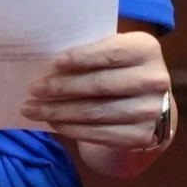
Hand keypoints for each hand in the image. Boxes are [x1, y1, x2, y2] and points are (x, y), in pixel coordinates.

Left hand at [21, 29, 172, 169]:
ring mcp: (151, 112)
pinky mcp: (141, 137)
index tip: (54, 63)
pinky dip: (71, 129)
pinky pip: (99, 134)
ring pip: (95, 112)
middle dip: (62, 87)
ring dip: (58, 112)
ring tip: (32, 109)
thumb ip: (90, 50)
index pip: (111, 53)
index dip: (82, 58)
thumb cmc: (119, 68)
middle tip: (33, 89)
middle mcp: (154, 80)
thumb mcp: (112, 51)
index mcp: (146, 49)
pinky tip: (53, 123)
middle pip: (100, 85)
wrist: (147, 103)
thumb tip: (47, 63)